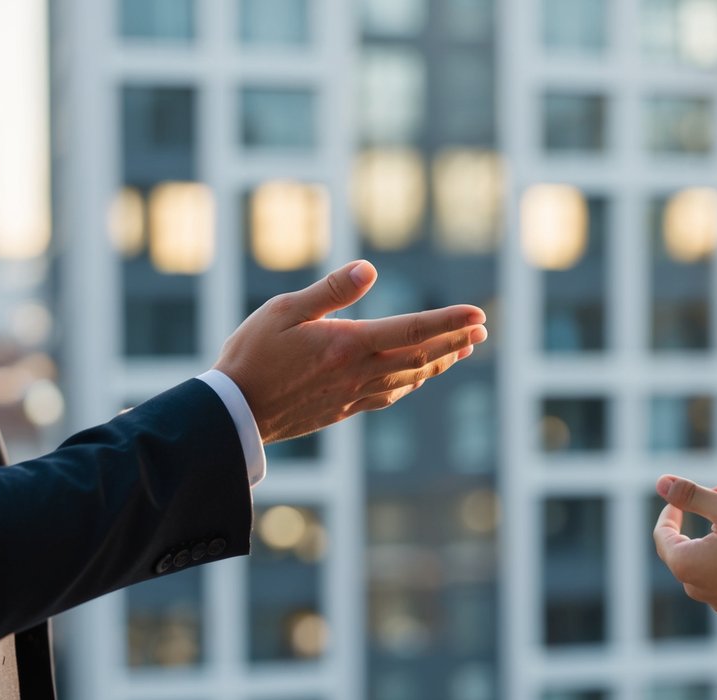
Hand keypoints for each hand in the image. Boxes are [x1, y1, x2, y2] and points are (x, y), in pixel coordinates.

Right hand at [215, 260, 486, 443]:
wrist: (234, 413)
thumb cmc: (252, 355)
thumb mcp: (283, 310)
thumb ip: (329, 291)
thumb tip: (368, 270)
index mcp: (348, 344)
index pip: (413, 329)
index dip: (449, 321)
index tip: (478, 314)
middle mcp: (358, 372)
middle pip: (420, 356)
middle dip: (455, 342)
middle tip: (483, 331)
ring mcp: (353, 395)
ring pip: (409, 378)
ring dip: (440, 363)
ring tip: (463, 351)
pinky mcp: (343, 409)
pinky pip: (389, 395)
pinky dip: (412, 383)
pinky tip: (418, 377)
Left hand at [652, 475, 716, 614]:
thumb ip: (691, 495)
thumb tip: (662, 482)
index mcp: (684, 563)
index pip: (662, 534)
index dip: (671, 511)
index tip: (681, 497)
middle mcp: (693, 587)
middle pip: (679, 551)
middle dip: (688, 529)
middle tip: (704, 508)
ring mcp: (714, 600)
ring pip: (699, 566)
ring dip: (706, 546)